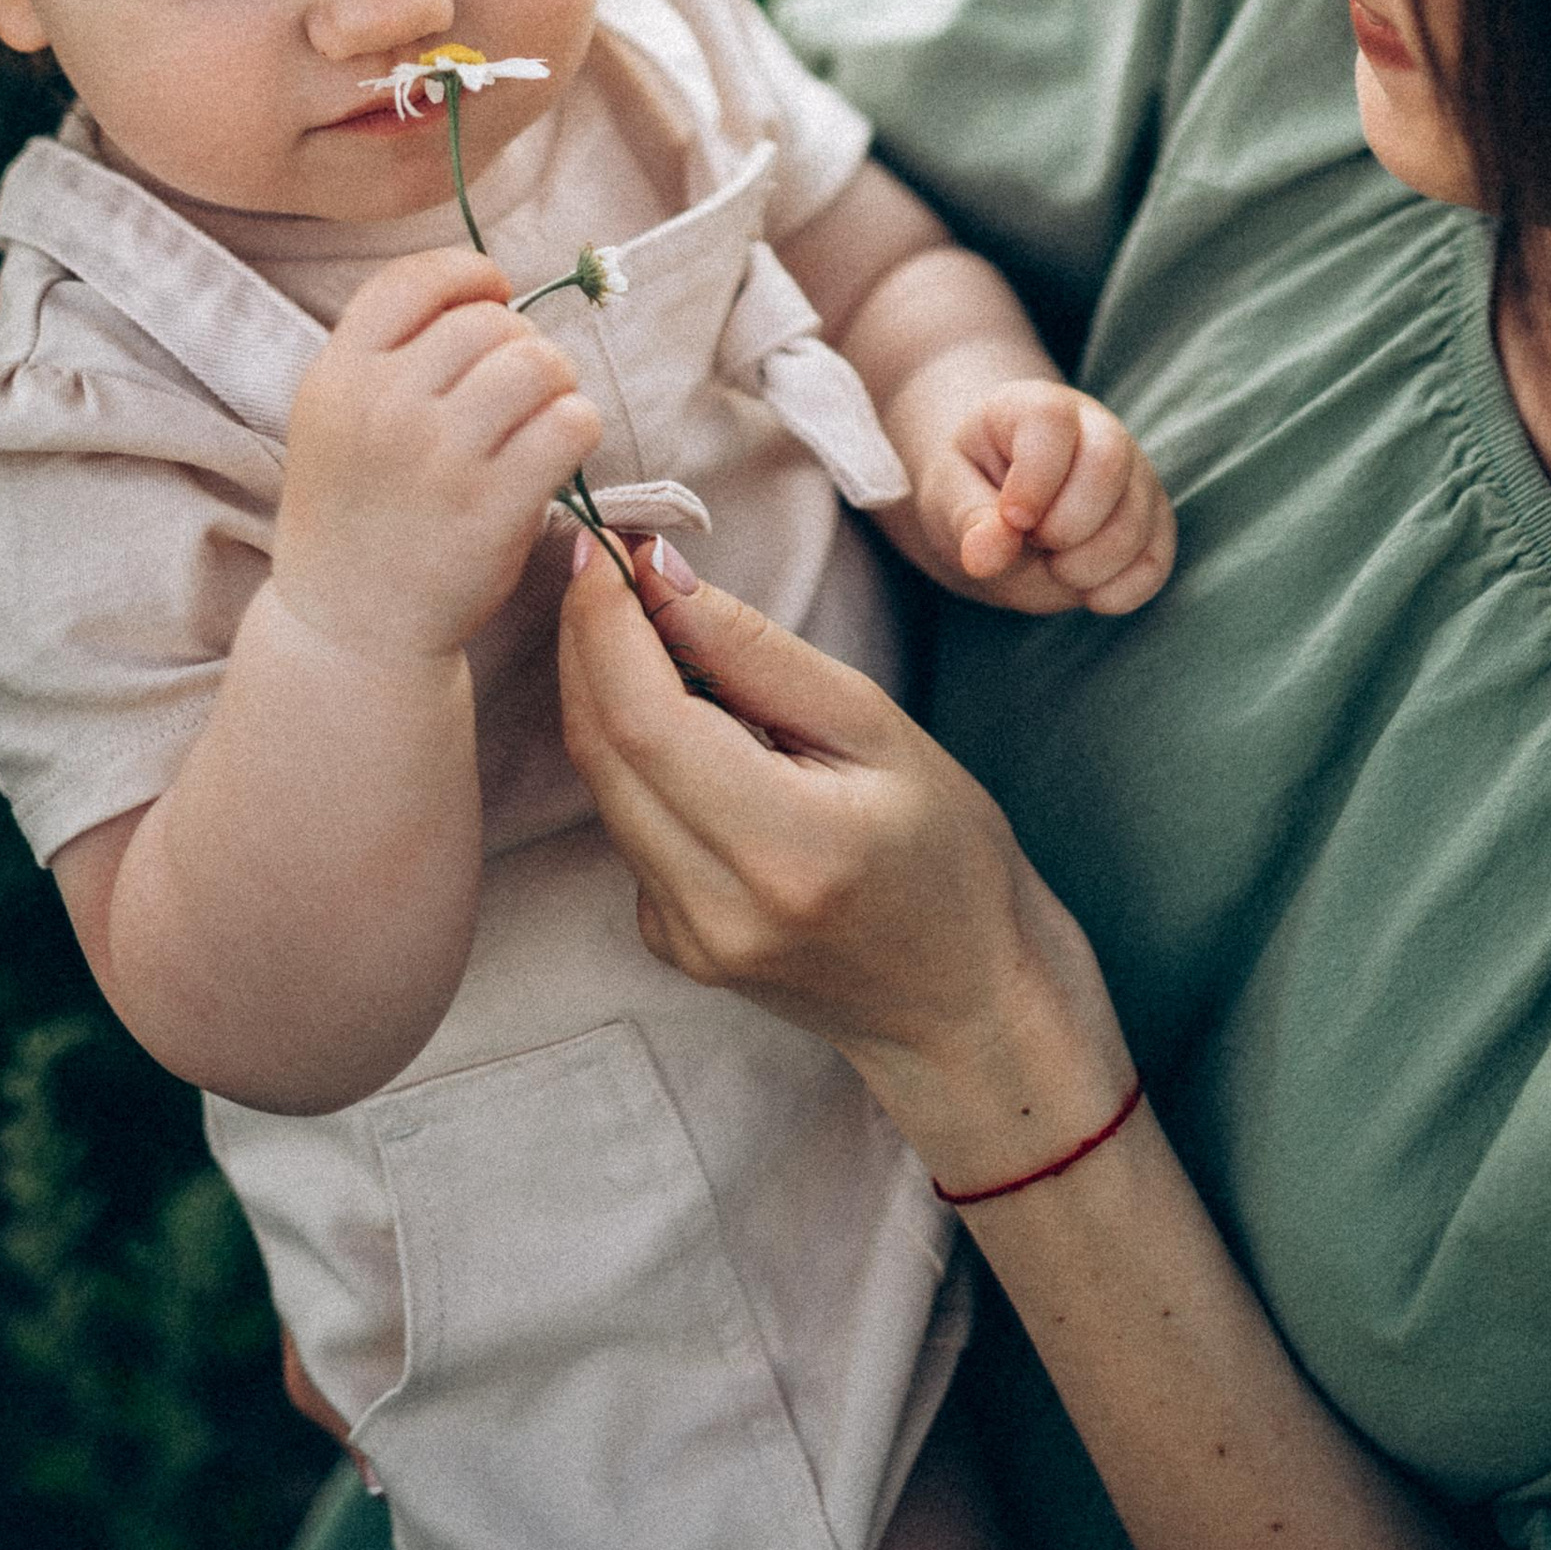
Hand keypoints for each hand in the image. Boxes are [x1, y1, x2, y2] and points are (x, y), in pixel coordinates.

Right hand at [273, 248, 601, 663]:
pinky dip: (579, 427)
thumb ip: (388, 351)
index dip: (471, 276)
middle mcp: (384, 409)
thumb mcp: (337, 416)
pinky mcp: (493, 509)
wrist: (351, 627)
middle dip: (520, 342)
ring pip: (540, 363)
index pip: (416, 278)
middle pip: (491, 321)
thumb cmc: (358, 511)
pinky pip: (571, 423)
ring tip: (541, 415)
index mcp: (338, 376)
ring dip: (557, 381)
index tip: (492, 299)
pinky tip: (556, 450)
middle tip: (516, 387)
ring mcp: (440, 459)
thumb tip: (487, 291)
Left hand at [557, 534, 1127, 1178]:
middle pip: (602, 749)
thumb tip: (656, 574)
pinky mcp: (669, 944)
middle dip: (588, 638)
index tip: (608, 546)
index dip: (607, 624)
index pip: (646, 721)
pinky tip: (673, 710)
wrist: (962, 1003)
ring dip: (600, 685)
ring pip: (600, 783)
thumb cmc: (948, 855)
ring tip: (634, 614)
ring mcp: (684, 938)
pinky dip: (630, 749)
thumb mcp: (877, 728)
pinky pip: (624, 822)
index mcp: (785, 849)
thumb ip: (759, 653)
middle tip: (606, 560)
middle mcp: (716, 908)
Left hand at [917, 381, 1174, 615]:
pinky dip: (1121, 590)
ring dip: (1088, 566)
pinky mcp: (1155, 519)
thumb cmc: (972, 491)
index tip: (1012, 519)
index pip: (1052, 422)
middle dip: (1064, 527)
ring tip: (1053, 564)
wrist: (1003, 508)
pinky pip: (1157, 560)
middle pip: (1108, 464)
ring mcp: (1135, 473)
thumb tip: (986, 556)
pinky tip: (1086, 590)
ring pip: (1137, 520)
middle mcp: (1097, 428)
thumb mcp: (947, 498)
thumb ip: (967, 522)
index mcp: (1036, 407)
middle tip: (1033, 543)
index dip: (1033, 480)